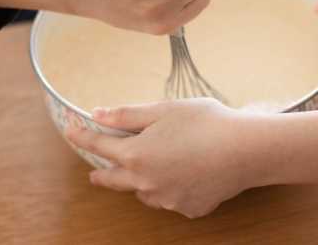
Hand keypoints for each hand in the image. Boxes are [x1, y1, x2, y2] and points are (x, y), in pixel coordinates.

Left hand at [65, 99, 260, 217]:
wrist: (245, 150)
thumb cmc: (206, 123)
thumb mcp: (163, 109)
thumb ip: (127, 114)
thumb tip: (98, 114)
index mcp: (136, 154)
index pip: (100, 146)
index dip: (84, 137)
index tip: (72, 132)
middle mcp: (146, 182)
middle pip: (114, 179)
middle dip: (102, 175)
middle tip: (94, 175)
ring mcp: (167, 199)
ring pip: (143, 192)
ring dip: (137, 182)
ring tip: (145, 171)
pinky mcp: (188, 208)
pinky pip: (170, 199)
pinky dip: (169, 189)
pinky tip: (182, 176)